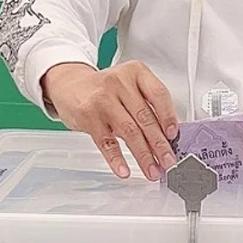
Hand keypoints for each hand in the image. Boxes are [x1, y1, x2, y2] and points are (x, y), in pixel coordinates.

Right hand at [42, 60, 178, 180]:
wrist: (69, 84)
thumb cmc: (105, 87)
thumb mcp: (129, 85)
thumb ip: (146, 104)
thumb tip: (165, 137)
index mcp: (136, 72)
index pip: (159, 94)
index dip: (169, 117)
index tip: (173, 136)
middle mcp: (120, 83)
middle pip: (145, 117)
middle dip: (159, 144)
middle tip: (168, 162)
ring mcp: (103, 99)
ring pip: (129, 132)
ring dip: (143, 155)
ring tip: (152, 170)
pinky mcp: (88, 116)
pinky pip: (106, 142)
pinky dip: (117, 159)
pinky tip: (124, 170)